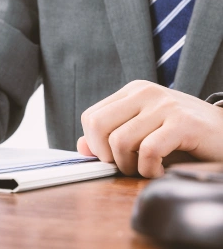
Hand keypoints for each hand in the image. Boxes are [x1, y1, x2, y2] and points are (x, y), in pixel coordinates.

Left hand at [78, 80, 222, 177]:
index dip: (94, 144)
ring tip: (146, 167)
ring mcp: (164, 105)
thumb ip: (109, 138)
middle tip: (126, 165)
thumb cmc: (180, 135)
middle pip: (98, 125)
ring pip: (120, 141)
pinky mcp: (183, 122)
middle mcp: (145, 93)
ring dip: (130, 166)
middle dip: (106, 155)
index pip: (90, 117)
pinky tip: (160, 170)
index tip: (111, 157)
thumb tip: (81, 147)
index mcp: (132, 92)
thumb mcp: (141, 133)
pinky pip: (148, 151)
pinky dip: (149, 170)